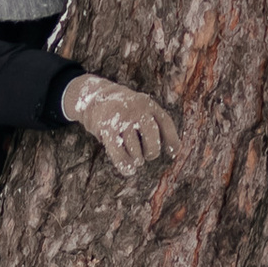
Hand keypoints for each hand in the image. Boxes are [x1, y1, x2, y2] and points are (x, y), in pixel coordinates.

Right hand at [61, 73, 178, 172]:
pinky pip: (118, 151)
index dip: (172, 140)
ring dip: (136, 158)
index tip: (173, 152)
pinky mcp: (107, 128)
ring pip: (135, 149)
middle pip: (152, 139)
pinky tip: (128, 171)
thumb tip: (174, 151)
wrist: (92, 96)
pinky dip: (124, 164)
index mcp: (148, 104)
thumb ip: (156, 124)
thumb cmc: (122, 109)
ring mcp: (122, 118)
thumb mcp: (141, 107)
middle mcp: (137, 109)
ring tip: (134, 158)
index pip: (166, 123)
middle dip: (151, 152)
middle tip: (147, 155)